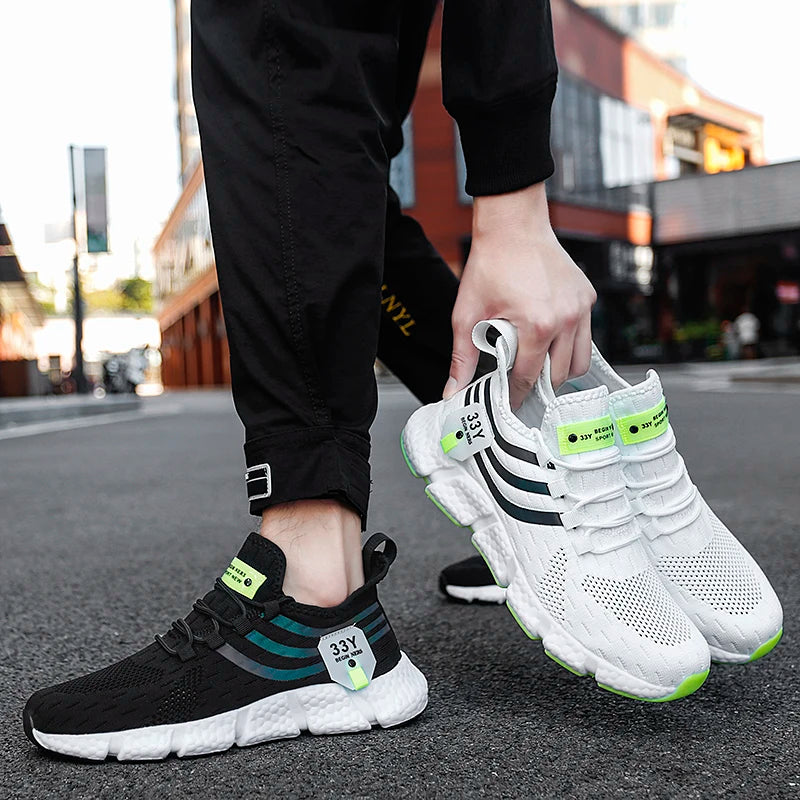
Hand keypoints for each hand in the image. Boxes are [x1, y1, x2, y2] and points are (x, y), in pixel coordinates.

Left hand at [444, 182, 596, 408]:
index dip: (517, 395)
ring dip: (560, 370)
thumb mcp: (467, 314)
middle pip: (559, 376)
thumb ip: (462, 356)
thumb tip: (453, 389)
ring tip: (538, 367)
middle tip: (521, 386)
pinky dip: (570, 346)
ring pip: (580, 361)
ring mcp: (581, 308)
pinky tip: (549, 342)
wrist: (513, 226)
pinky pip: (585, 336)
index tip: (508, 403)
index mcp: (538, 325)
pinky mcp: (587, 297)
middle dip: (539, 385)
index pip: (529, 377)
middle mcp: (566, 319)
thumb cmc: (491, 264)